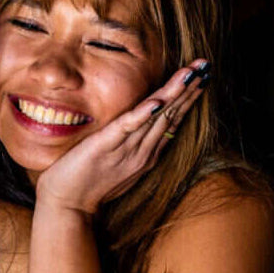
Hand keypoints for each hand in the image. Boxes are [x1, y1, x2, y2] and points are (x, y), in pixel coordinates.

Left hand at [35, 60, 209, 215]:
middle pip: (171, 115)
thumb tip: (145, 123)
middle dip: (189, 89)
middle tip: (206, 66)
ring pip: (156, 118)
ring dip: (175, 94)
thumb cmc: (87, 182)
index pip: (172, 119)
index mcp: (146, 153)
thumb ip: (132, 144)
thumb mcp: (117, 161)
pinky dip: (144, 114)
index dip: (188, 97)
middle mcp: (142, 151)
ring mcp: (127, 150)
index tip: (202, 76)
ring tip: (192, 74)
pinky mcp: (105, 147)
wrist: (67, 206)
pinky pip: (128, 127)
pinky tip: (157, 101)